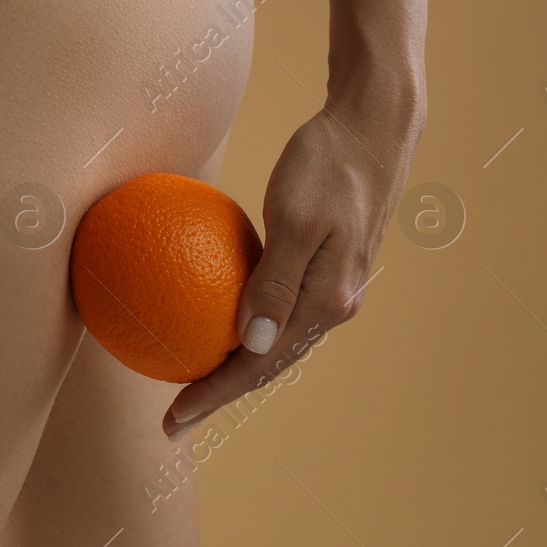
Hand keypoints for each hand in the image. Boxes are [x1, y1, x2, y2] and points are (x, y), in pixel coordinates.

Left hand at [159, 95, 423, 438]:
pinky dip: (246, 325)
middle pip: (268, 364)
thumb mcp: (294, 216)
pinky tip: (213, 316)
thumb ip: (275, 281)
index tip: (174, 420)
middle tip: (174, 416)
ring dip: (234, 366)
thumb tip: (250, 344)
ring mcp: (331, 286)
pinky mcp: (323, 265)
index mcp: (326, 300)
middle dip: (220, 393)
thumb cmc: (327, 163)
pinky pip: (276, 307)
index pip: (261, 366)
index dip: (215, 395)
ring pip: (274, 342)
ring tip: (191, 378)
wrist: (372, 125)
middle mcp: (333, 303)